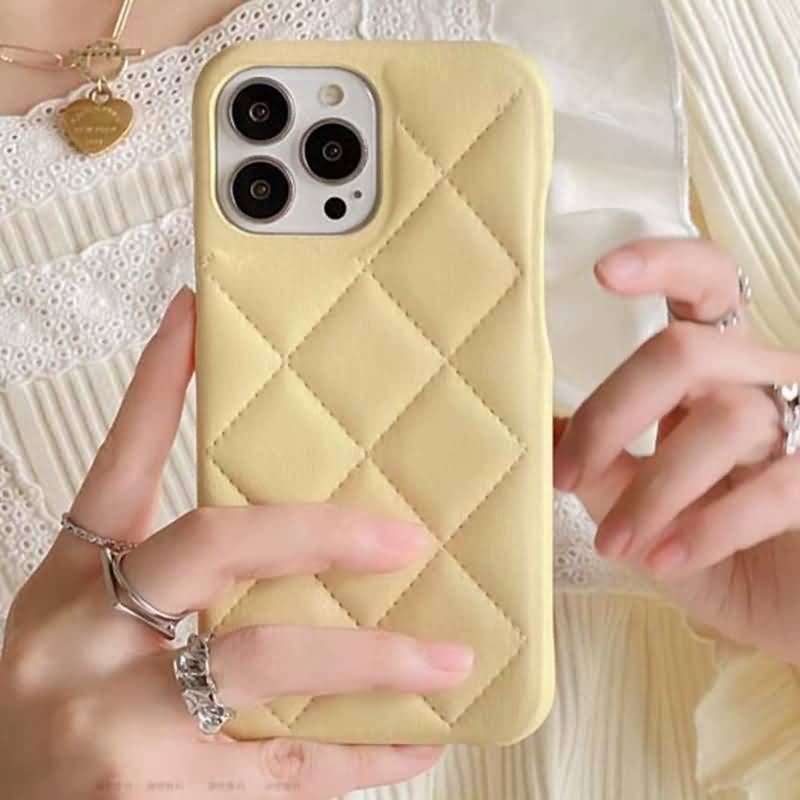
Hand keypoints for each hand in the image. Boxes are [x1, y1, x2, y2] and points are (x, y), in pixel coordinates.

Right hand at [0, 287, 472, 799]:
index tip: (200, 321)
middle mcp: (89, 637)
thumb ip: (154, 573)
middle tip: (406, 539)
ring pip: (271, 659)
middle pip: (217, 545)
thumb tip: (270, 533)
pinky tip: (415, 744)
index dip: (157, 385)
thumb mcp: (74, 622)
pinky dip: (360, 757)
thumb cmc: (42, 708)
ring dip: (373, 659)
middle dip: (322, 531)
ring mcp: (121, 717)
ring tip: (447, 660)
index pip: (120, 462)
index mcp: (71, 584)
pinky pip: (285, 769)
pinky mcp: (159, 791)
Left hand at [553, 239, 799, 665]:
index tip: (602, 274)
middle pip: (686, 352)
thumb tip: (540, 430)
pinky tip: (666, 560)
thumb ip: (600, 468)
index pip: (706, 288)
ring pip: (724, 419)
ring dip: (653, 490)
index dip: (664, 265)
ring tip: (615, 545)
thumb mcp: (640, 511)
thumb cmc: (707, 552)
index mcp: (713, 375)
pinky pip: (776, 485)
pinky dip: (708, 527)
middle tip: (565, 476)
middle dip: (613, 413)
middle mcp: (761, 384)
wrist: (782, 611)